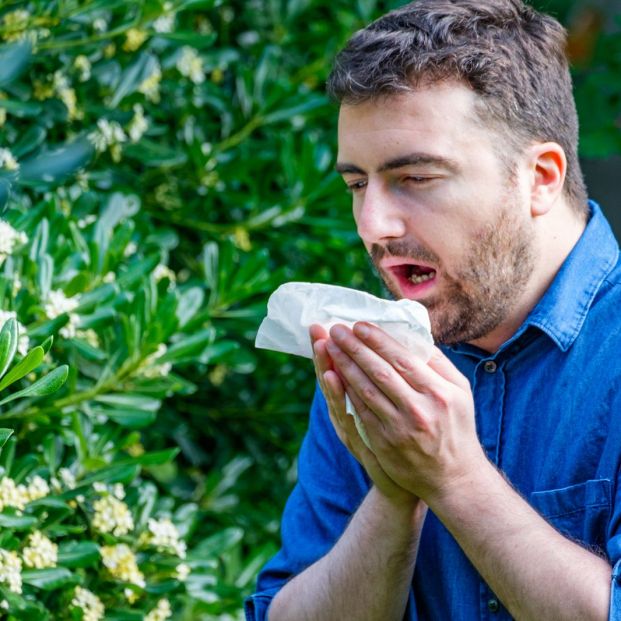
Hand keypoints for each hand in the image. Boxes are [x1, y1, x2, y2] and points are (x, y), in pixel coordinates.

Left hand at [324, 322, 486, 503]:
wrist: (453, 478)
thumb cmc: (456, 427)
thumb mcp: (461, 392)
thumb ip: (439, 364)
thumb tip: (414, 335)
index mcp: (440, 392)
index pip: (402, 359)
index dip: (378, 340)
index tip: (359, 325)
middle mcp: (420, 409)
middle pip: (380, 372)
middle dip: (355, 348)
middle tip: (336, 330)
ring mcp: (401, 428)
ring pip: (366, 390)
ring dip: (344, 366)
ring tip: (329, 347)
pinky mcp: (385, 443)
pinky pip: (360, 411)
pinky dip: (345, 392)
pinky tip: (333, 376)